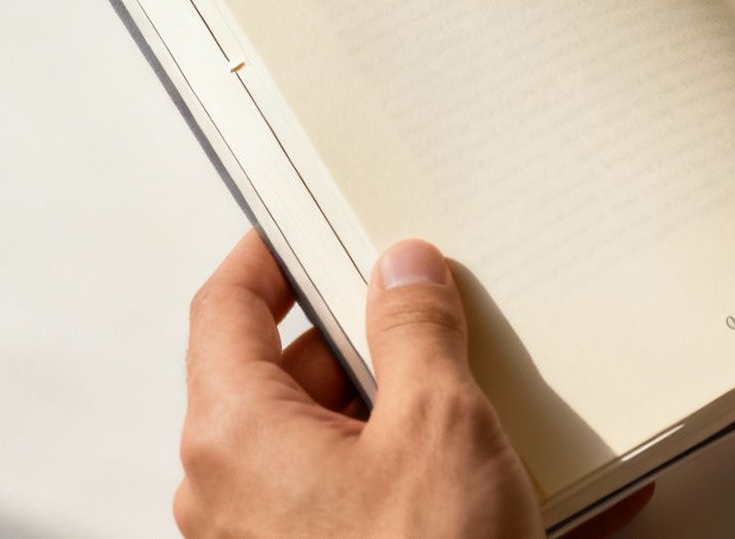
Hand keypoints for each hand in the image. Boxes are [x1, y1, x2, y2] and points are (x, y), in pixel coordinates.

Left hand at [174, 232, 650, 538]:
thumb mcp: (438, 423)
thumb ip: (414, 329)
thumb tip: (401, 271)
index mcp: (234, 433)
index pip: (225, 309)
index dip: (270, 256)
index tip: (307, 227)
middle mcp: (229, 490)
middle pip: (286, 376)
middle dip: (367, 340)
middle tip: (431, 309)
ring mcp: (268, 538)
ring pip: (333, 441)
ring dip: (405, 412)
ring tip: (489, 400)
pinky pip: (365, 498)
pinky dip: (424, 475)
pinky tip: (509, 476)